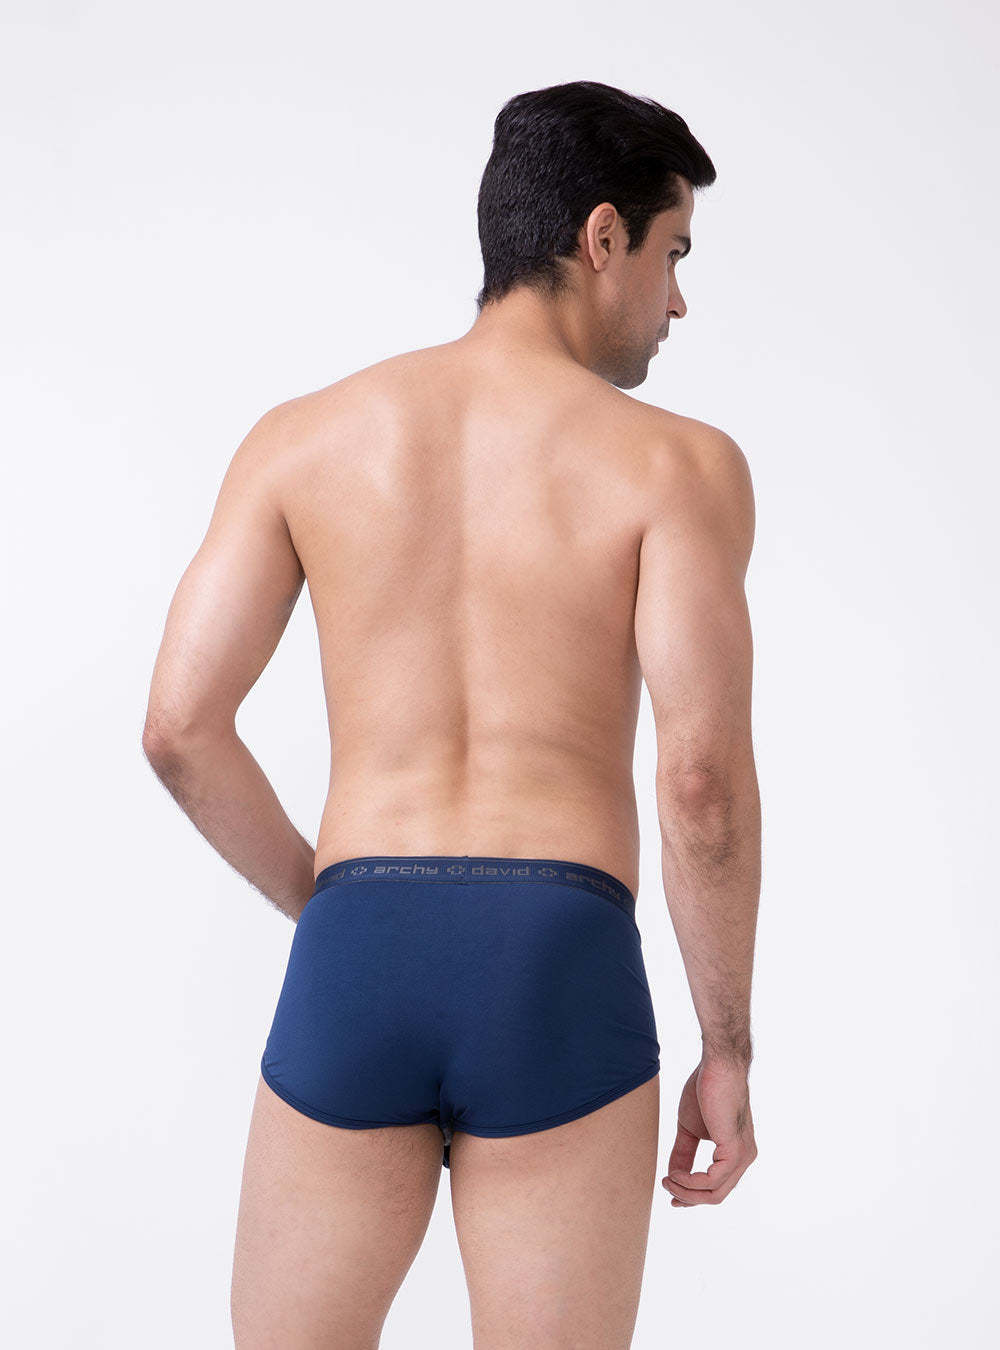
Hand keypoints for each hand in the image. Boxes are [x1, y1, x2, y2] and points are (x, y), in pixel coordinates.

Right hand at [662, 1057, 756, 1206]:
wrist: (717, 1066)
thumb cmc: (706, 1090)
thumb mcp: (690, 1129)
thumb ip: (684, 1153)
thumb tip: (672, 1176)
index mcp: (736, 1153)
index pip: (717, 1186)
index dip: (693, 1195)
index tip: (671, 1194)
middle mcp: (745, 1158)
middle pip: (717, 1195)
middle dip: (689, 1197)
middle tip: (667, 1189)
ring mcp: (743, 1156)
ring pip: (716, 1192)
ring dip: (687, 1191)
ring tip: (667, 1180)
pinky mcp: (735, 1150)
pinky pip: (713, 1180)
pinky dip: (691, 1181)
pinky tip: (676, 1173)